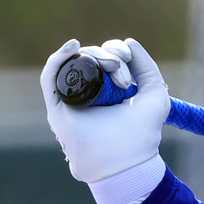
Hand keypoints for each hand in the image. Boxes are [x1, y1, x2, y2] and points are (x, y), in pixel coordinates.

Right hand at [41, 38, 170, 184]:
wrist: (126, 161)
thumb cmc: (141, 132)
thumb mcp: (154, 93)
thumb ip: (147, 67)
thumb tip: (129, 43)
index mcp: (107, 88)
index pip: (106, 59)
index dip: (117, 53)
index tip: (129, 61)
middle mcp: (87, 92)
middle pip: (91, 59)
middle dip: (110, 59)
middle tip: (124, 79)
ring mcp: (71, 99)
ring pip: (75, 64)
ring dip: (94, 57)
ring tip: (112, 66)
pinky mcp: (57, 108)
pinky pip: (50, 77)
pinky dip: (58, 58)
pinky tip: (73, 46)